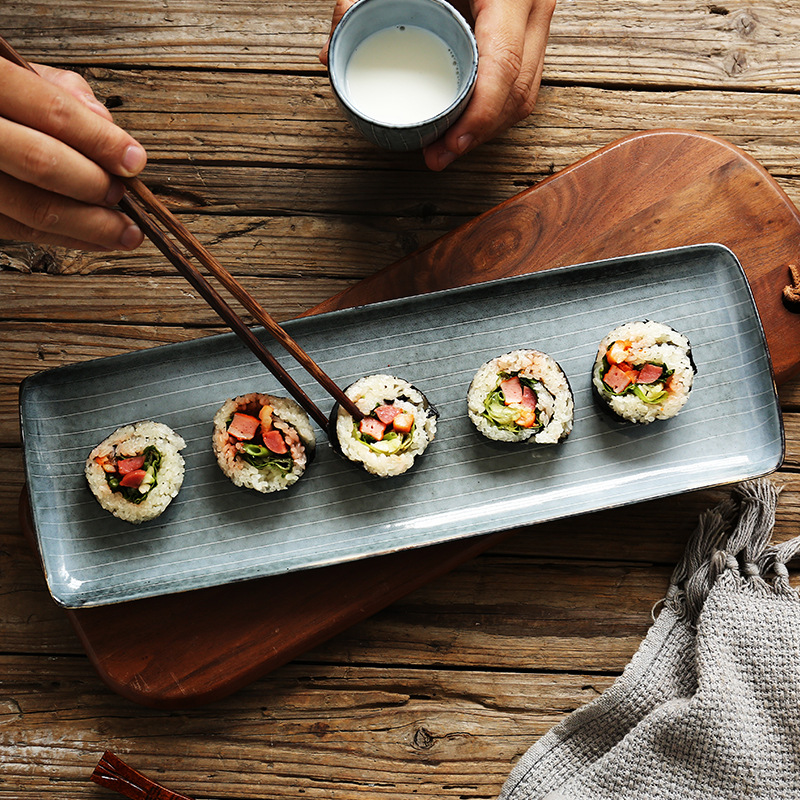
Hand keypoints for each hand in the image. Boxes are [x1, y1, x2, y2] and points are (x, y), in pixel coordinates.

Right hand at [0, 58, 146, 249]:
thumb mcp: (10, 71)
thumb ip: (58, 90)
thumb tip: (104, 119)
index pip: (52, 112)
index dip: (100, 140)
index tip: (134, 160)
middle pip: (41, 163)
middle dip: (94, 184)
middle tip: (123, 195)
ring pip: (33, 209)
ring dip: (91, 226)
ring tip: (125, 232)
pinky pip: (20, 231)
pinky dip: (66, 238)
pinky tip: (97, 239)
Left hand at [319, 0, 555, 170]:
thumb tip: (329, 53)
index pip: (503, 66)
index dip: (478, 117)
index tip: (448, 146)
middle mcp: (533, 3)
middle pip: (517, 91)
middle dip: (477, 134)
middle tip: (436, 156)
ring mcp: (538, 16)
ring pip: (525, 92)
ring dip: (486, 128)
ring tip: (445, 148)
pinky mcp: (531, 26)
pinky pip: (522, 79)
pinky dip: (493, 106)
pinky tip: (465, 122)